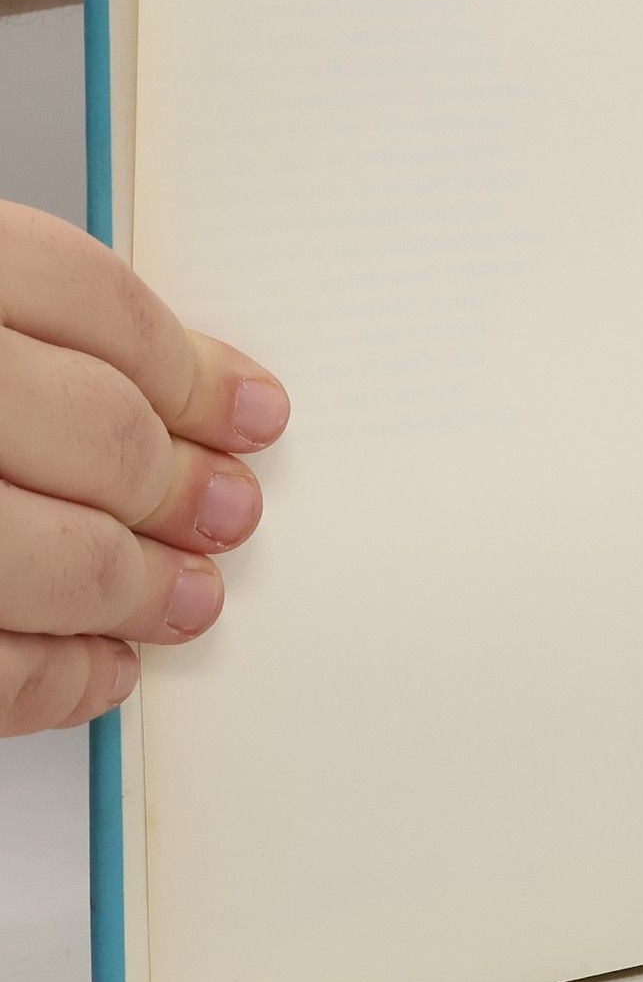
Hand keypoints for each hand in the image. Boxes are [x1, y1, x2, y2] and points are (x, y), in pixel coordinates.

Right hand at [0, 202, 287, 735]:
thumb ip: (45, 341)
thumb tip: (200, 395)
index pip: (90, 301)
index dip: (194, 368)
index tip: (259, 413)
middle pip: (94, 428)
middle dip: (181, 483)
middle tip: (233, 513)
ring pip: (49, 556)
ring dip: (138, 588)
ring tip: (186, 598)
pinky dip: (54, 680)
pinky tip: (99, 668)